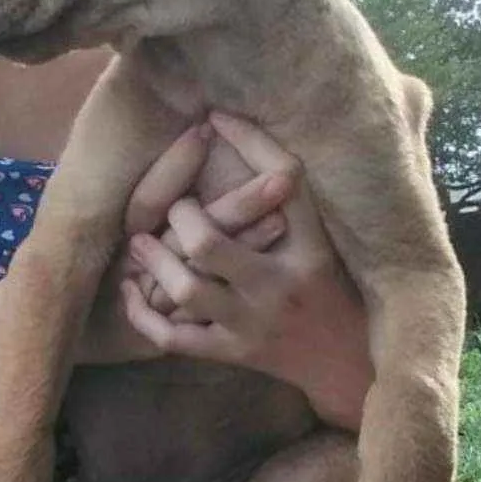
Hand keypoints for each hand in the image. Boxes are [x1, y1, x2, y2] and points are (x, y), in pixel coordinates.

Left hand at [124, 113, 372, 431]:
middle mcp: (279, 285)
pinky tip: (132, 292)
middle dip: (179, 216)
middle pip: (211, 244)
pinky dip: (143, 316)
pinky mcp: (233, 354)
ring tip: (140, 244)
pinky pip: (175, 339)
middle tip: (172, 205)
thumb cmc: (332, 287)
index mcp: (310, 247)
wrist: (347, 363)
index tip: (215, 118)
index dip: (248, 141)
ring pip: (187, 290)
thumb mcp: (323, 238)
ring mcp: (252, 324)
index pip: (284, 181)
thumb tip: (227, 122)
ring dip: (154, 261)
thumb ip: (287, 187)